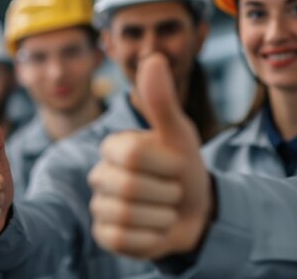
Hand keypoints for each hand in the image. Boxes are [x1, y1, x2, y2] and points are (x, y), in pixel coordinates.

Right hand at [88, 55, 212, 259]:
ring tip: (166, 209)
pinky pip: (125, 240)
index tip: (177, 164)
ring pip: (129, 216)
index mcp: (114, 146)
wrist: (196, 210)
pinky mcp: (105, 235)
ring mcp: (100, 206)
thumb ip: (162, 101)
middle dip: (168, 192)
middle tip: (174, 190)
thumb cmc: (184, 167)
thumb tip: (153, 56)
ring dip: (163, 216)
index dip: (165, 163)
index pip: (133, 154)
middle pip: (131, 187)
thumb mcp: (180, 135)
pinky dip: (153, 237)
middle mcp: (100, 174)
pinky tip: (157, 228)